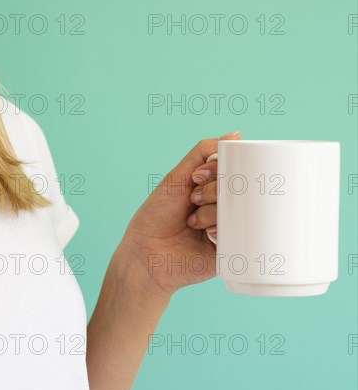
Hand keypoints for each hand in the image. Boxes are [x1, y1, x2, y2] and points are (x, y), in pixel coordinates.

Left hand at [114, 131, 240, 298]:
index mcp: (211, 189)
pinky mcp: (231, 248)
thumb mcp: (177, 178)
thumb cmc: (156, 216)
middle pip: (236, 188)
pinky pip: (242, 234)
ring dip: (213, 213)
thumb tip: (235, 135)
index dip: (217, 171)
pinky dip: (225, 230)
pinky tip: (209, 236)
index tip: (197, 179)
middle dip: (213, 191)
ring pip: (239, 209)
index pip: (230, 170)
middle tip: (193, 201)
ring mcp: (227, 227)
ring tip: (194, 224)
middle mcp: (221, 206)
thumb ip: (202, 154)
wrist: (147, 254)